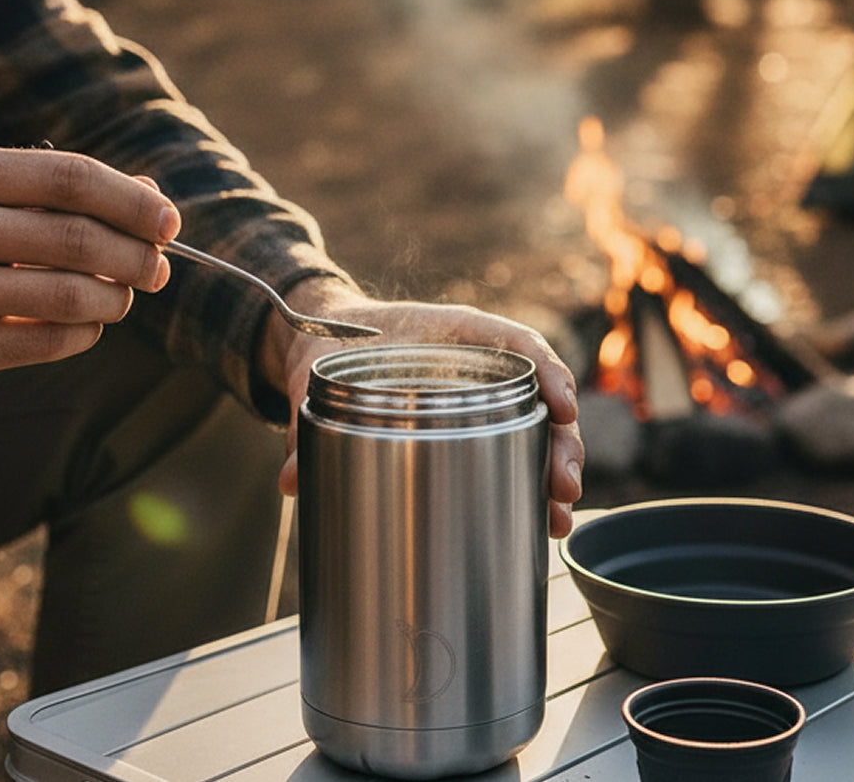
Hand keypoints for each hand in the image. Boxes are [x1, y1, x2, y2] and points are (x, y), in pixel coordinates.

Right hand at [0, 146, 180, 421]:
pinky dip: (82, 338)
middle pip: (78, 237)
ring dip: (114, 301)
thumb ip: (51, 192)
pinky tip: (84, 330)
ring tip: (120, 300)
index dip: (132, 201)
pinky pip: (45, 344)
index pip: (70, 176)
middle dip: (136, 256)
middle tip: (157, 270)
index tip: (170, 222)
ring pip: (69, 296)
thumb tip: (148, 194)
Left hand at [263, 280, 583, 538]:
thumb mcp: (317, 376)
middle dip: (561, 443)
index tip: (563, 408)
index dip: (548, 372)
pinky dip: (528, 483)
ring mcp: (478, 396)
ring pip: (534, 429)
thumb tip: (290, 479)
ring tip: (556, 519)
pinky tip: (539, 522)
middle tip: (562, 488)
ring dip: (552, 473)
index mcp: (453, 331)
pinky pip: (510, 449)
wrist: (323, 344)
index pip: (517, 341)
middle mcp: (477, 363)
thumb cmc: (330, 347)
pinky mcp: (469, 427)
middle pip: (539, 396)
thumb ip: (305, 420)